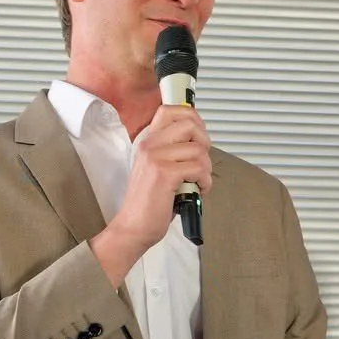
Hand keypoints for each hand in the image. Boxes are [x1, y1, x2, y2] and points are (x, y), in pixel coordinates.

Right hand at [91, 104, 211, 285]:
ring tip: (197, 182)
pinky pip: (198, 167)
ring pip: (199, 149)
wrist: (133, 227)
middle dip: (204, 143)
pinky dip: (204, 182)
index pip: (170, 110)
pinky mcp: (165, 174)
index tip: (198, 137)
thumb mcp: (157, 168)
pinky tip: (196, 191)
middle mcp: (150, 145)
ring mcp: (156, 158)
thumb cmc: (148, 202)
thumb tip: (199, 139)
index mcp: (148, 142)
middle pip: (190, 123)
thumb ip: (172, 151)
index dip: (192, 118)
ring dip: (206, 168)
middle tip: (200, 162)